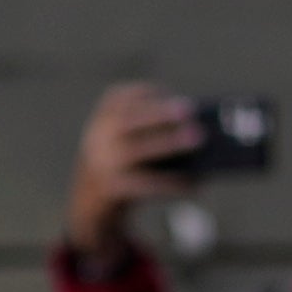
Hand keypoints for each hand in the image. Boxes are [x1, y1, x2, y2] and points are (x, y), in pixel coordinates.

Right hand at [67, 84, 197, 265]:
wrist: (91, 199)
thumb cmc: (125, 162)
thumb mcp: (129, 142)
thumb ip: (154, 132)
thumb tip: (199, 134)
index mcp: (102, 120)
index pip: (118, 98)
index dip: (144, 93)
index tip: (169, 92)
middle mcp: (98, 138)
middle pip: (128, 121)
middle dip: (158, 113)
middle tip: (189, 110)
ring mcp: (103, 163)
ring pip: (137, 150)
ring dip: (168, 142)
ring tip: (198, 138)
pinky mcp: (113, 189)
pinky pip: (146, 184)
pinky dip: (171, 184)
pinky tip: (195, 185)